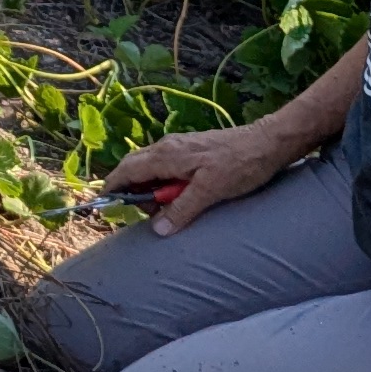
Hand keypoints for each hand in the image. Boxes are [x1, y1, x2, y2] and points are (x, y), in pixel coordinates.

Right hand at [92, 117, 303, 236]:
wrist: (269, 142)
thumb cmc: (241, 165)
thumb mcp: (210, 191)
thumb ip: (182, 209)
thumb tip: (157, 229)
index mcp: (167, 155)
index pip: (128, 170)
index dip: (113, 186)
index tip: (101, 203)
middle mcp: (168, 147)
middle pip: (135, 167)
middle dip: (131, 190)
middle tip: (142, 214)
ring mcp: (180, 146)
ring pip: (151, 167)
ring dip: (150, 188)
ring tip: (165, 210)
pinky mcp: (192, 150)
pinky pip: (166, 166)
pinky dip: (163, 183)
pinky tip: (179, 196)